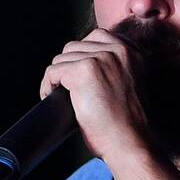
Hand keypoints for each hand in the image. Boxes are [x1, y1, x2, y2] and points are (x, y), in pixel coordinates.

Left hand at [39, 28, 151, 161]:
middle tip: (67, 88)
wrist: (129, 142)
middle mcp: (118, 50)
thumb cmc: (128, 124)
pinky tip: (52, 97)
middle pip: (76, 46)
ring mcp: (100, 58)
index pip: (96, 37)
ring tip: (61, 95)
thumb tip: (85, 63)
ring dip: (58, 77)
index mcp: (131, 52)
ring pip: (62, 58)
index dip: (82, 56)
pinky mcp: (83, 71)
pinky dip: (47, 86)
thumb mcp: (129, 85)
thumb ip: (115, 68)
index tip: (77, 75)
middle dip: (68, 67)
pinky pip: (53, 71)